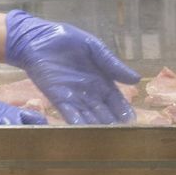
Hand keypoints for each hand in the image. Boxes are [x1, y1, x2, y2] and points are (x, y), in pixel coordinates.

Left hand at [4, 10, 138, 124]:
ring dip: (95, 126)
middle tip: (120, 135)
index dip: (123, 110)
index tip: (132, 121)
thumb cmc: (66, 39)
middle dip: (111, 123)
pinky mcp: (57, 98)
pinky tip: (82, 129)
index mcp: (102, 80)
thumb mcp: (93, 48)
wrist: (38, 38)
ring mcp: (73, 97)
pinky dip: (75, 120)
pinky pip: (68, 112)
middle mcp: (89, 93)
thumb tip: (137, 79)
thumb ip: (111, 63)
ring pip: (88, 115)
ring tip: (104, 137)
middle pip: (104, 112)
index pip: (116, 100)